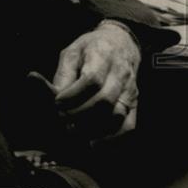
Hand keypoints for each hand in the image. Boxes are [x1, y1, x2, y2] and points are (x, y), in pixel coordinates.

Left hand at [52, 21, 140, 139]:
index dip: (73, 95)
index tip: (57, 103)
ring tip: (74, 130)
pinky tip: (94, 143)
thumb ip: (63, 74)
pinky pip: (128, 126)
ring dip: (93, 128)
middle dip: (80, 114)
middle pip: (104, 100)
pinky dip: (112, 139)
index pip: (92, 79)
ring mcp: (130, 90)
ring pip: (117, 115)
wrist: (121, 44)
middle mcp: (120, 74)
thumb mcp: (72, 52)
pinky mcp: (134, 104)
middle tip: (62, 119)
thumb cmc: (90, 49)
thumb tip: (53, 96)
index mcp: (103, 55)